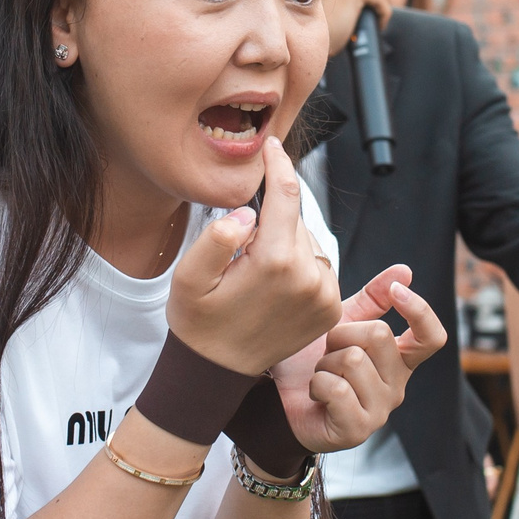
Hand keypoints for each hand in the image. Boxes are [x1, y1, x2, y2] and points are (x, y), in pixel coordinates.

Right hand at [170, 137, 339, 374]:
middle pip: (295, 218)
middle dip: (272, 218)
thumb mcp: (188, 278)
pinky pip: (318, 266)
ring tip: (256, 271)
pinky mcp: (331, 308)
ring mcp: (324, 295)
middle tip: (243, 247)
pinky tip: (273, 283)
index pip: (285, 194)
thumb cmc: (198, 321)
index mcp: (274, 262)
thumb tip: (246, 214)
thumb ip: (216, 237)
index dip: (278, 164)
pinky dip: (299, 264)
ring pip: (308, 241)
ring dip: (285, 242)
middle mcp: (309, 277)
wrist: (217, 372)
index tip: (270, 146)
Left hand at [269, 266, 447, 453]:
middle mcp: (397, 386)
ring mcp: (380, 411)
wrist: (279, 401)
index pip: (431, 337)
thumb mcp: (343, 323)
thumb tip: (405, 270)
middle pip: (379, 335)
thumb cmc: (312, 362)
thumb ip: (374, 298)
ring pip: (354, 361)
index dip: (419, 311)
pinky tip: (315, 394)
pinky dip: (316, 385)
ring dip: (325, 362)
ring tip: (320, 374)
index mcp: (398, 360)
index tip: (396, 292)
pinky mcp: (358, 429)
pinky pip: (337, 389)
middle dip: (341, 334)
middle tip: (327, 351)